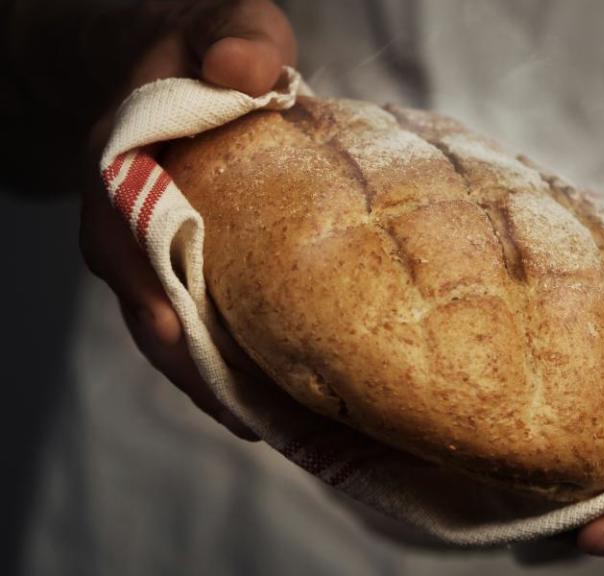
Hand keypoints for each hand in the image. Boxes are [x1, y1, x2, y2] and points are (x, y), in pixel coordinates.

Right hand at [79, 0, 295, 439]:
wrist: (190, 66)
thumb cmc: (212, 46)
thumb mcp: (227, 24)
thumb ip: (235, 37)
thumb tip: (243, 70)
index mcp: (121, 159)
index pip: (117, 225)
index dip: (140, 278)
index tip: (169, 326)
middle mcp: (125, 217)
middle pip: (140, 299)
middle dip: (182, 357)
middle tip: (234, 409)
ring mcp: (151, 250)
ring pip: (166, 325)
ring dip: (208, 377)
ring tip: (262, 424)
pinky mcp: (185, 267)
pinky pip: (195, 321)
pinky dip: (227, 361)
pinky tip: (270, 401)